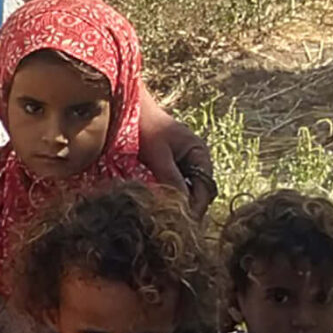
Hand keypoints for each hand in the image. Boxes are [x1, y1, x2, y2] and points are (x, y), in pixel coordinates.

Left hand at [137, 86, 215, 217]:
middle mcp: (195, 160)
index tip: (183, 222)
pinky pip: (171, 186)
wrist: (126, 106)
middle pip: (197, 193)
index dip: (196, 207)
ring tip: (163, 219)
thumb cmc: (144, 125)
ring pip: (184, 192)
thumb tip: (181, 205)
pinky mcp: (167, 166)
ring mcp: (182, 163)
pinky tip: (155, 205)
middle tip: (172, 226)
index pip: (205, 188)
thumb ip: (170, 177)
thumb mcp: (158, 152)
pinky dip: (166, 196)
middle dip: (186, 208)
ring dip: (176, 204)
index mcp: (199, 154)